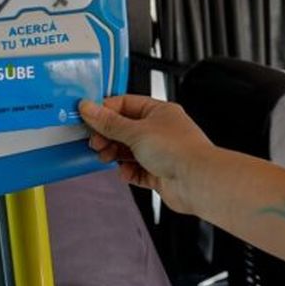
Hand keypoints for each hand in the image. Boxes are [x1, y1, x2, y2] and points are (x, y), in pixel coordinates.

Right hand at [80, 95, 214, 214]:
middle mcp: (161, 130)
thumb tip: (89, 108)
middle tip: (96, 142)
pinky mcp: (160, 173)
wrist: (197, 181)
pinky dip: (128, 172)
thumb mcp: (135, 132)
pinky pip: (137, 171)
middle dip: (108, 136)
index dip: (105, 111)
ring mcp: (161, 152)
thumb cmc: (179, 150)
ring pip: (129, 151)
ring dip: (115, 154)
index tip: (87, 118)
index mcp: (159, 111)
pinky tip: (125, 172)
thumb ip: (109, 122)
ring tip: (107, 157)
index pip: (125, 104)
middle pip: (125, 129)